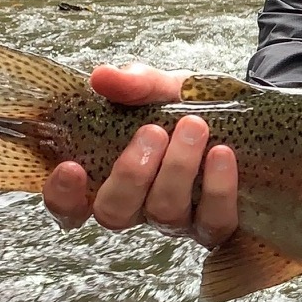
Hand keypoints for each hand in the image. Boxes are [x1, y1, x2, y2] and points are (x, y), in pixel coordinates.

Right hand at [41, 63, 238, 248]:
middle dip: (131, 173)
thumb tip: (103, 76)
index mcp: (110, 177)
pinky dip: (217, 187)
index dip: (63, 196)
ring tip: (194, 127)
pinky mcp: (216, 225)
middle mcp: (138, 206)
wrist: (238, 114)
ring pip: (164, 215)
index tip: (71, 166)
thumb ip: (133, 84)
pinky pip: (213, 221)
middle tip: (153, 130)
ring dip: (177, 170)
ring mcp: (176, 220)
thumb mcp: (159, 88)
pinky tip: (221, 154)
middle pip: (115, 213)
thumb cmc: (186, 106)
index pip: (70, 205)